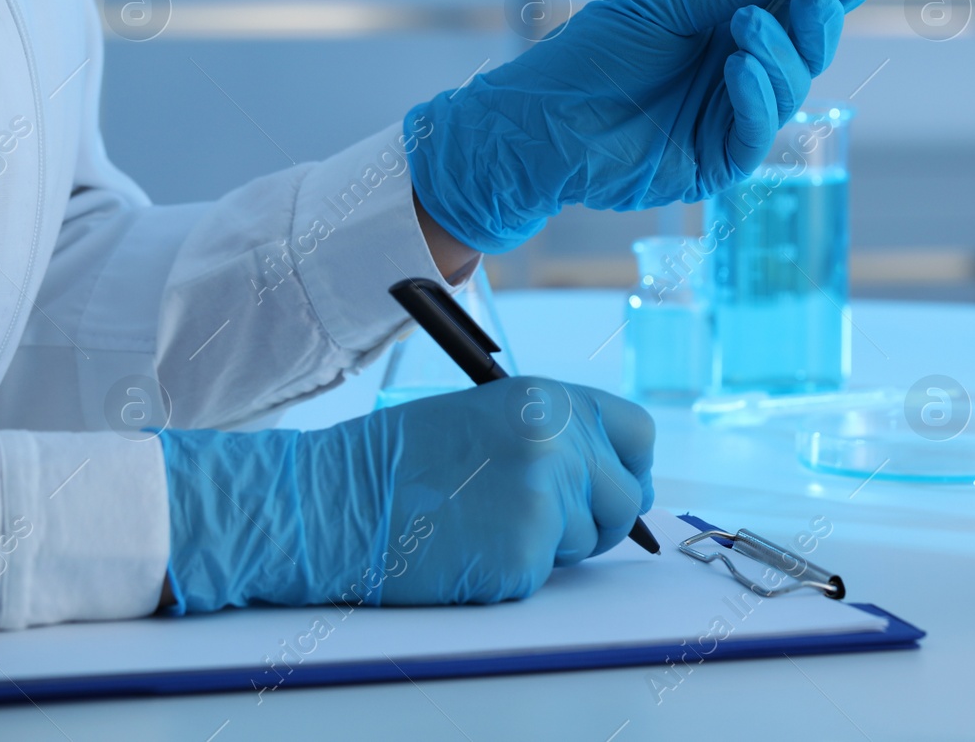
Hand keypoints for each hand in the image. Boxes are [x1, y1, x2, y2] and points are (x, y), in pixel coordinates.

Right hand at [158, 379, 654, 611]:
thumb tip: (606, 475)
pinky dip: (512, 573)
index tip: (613, 487)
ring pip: (586, 542)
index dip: (628, 467)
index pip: (638, 433)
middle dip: (594, 519)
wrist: (337, 500)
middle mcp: (560, 441)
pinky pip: (544, 575)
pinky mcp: (526, 553)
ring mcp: (547, 498)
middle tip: (538, 522)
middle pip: (624, 498)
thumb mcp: (490, 417)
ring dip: (547, 546)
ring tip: (483, 523)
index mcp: (551, 399)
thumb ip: (554, 435)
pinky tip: (467, 549)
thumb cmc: (401, 461)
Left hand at [406, 0, 877, 252]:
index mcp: (723, 32)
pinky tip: (737, 68)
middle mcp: (735, 76)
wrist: (538, 121)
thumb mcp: (662, 8)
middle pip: (804, 52)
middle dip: (816, 21)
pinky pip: (757, 133)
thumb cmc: (586, 58)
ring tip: (743, 28)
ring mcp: (728, 121)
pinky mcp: (715, 163)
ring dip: (777, 54)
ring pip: (789, 90)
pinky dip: (757, 98)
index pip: (790, 11)